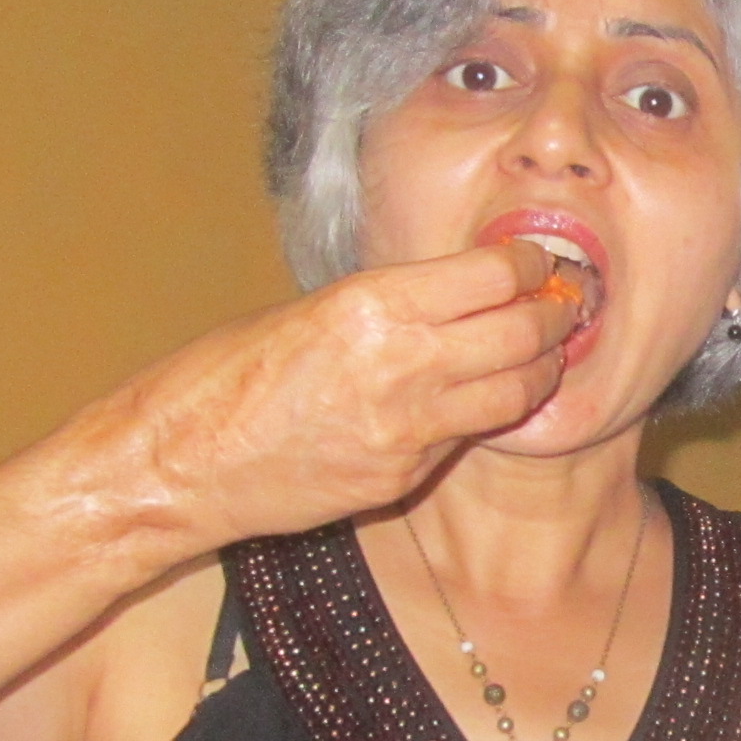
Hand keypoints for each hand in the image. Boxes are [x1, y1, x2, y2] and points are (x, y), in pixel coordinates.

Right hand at [90, 239, 578, 553]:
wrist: (178, 465)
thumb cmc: (220, 377)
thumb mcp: (305, 311)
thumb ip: (382, 305)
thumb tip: (445, 294)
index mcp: (373, 306)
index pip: (494, 277)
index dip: (528, 268)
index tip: (536, 264)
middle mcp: (402, 365)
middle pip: (524, 335)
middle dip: (554, 316)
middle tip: (562, 307)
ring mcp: (407, 430)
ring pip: (514, 395)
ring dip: (536, 372)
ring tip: (537, 357)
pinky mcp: (401, 477)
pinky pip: (463, 439)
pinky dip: (478, 418)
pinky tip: (469, 404)